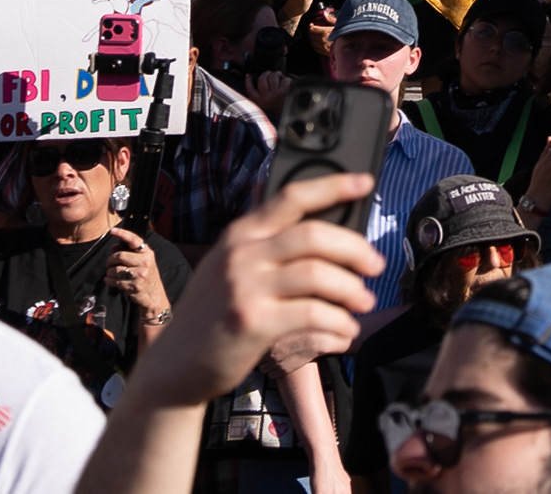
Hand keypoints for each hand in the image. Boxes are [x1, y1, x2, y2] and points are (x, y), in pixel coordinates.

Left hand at [111, 229, 172, 325]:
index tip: (112, 231)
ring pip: (115, 270)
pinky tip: (110, 280)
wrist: (154, 295)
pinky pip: (115, 281)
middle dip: (110, 260)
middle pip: (120, 256)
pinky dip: (109, 280)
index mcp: (147, 253)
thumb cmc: (146, 275)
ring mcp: (140, 275)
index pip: (134, 240)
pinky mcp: (134, 286)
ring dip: (109, 272)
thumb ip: (129, 252)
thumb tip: (114, 247)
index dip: (122, 234)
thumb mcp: (142, 261)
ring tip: (111, 274)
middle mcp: (145, 262)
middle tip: (109, 263)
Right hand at [115, 172, 382, 409]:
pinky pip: (312, 314)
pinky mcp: (252, 322)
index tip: (366, 182)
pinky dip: (338, 323)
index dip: (334, 185)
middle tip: (376, 266)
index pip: (292, 196)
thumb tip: (333, 237)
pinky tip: (345, 332)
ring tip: (363, 303)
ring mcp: (245, 287)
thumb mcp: (230, 269)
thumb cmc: (214, 317)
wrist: (174, 367)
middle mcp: (241, 254)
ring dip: (351, 289)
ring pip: (318, 275)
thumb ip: (268, 249)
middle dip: (355, 248)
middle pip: (314, 235)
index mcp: (240, 234)